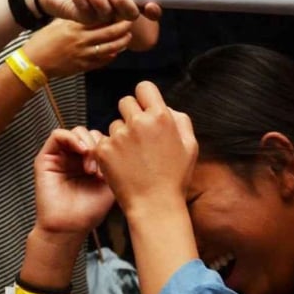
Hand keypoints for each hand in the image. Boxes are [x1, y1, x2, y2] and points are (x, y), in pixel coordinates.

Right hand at [22, 18, 134, 78]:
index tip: (121, 11)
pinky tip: (115, 52)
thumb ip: (73, 19)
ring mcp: (83, 55)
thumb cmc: (43, 40)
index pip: (99, 19)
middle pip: (109, 33)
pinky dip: (110, 56)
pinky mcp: (82, 67)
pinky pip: (101, 62)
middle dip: (122, 28)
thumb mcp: (57, 24)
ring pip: (109, 49)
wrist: (34, 62)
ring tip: (127, 38)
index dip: (112, 15)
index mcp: (75, 28)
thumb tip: (87, 11)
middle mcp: (81, 41)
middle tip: (130, 23)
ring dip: (121, 43)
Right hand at [33, 127, 114, 237]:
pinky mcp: (46, 158)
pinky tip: (81, 151)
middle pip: (91, 134)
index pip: (103, 140)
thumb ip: (115, 163)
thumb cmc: (89, 211)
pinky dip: (72, 138)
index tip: (115, 167)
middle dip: (99, 147)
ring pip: (77, 131)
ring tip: (90, 166)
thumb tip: (122, 144)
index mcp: (91, 163)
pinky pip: (57, 134)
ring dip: (87, 143)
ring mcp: (61, 157)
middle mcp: (76, 158)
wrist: (70, 227)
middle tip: (100, 170)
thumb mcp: (110, 184)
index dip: (111, 147)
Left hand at [94, 82, 198, 216]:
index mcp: (160, 117)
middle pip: (125, 102)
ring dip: (121, 135)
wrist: (155, 205)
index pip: (144, 87)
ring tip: (133, 157)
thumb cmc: (175, 178)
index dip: (145, 97)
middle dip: (131, 115)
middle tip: (138, 136)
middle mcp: (138, 122)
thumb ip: (181, 120)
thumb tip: (166, 107)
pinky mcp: (104, 150)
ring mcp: (119, 136)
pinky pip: (104, 141)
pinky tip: (122, 165)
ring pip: (114, 124)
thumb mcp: (190, 146)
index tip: (145, 109)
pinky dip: (110, 151)